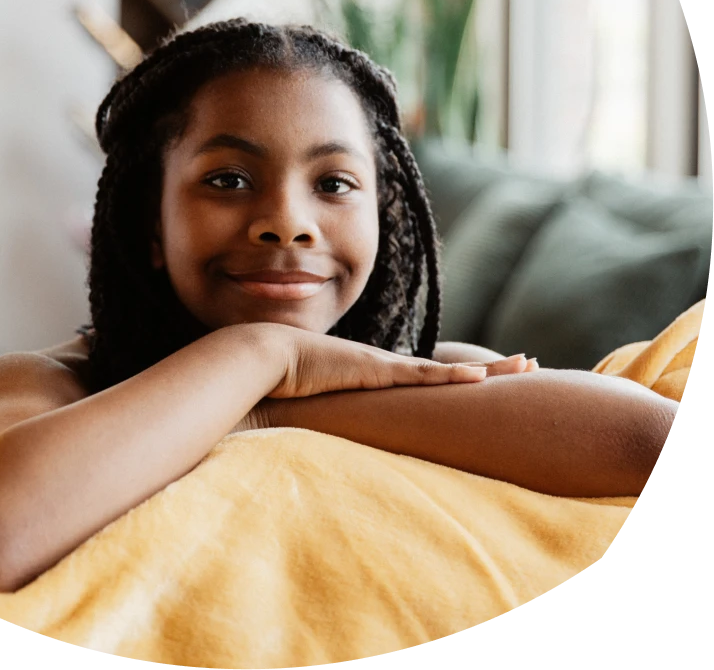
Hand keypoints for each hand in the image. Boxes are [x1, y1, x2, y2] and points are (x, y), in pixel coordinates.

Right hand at [264, 325, 532, 399]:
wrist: (265, 357)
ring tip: (525, 365)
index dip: (460, 378)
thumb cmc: (282, 382)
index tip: (487, 378)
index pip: (428, 378)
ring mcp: (383, 367)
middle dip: (492, 369)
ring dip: (488, 370)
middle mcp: (387, 367)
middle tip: (529, 363)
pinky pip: (421, 377)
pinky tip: (482, 379)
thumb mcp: (311, 403)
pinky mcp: (374, 371)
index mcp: (376, 376)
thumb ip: (323, 416)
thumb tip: (317, 438)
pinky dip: (452, 378)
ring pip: (446, 371)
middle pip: (449, 370)